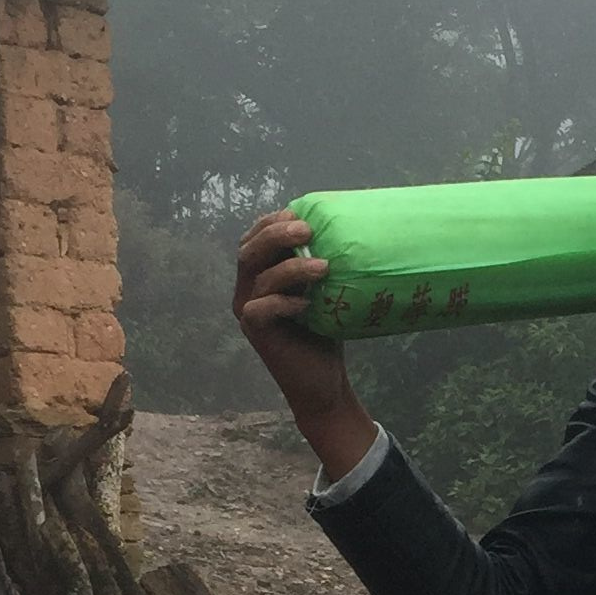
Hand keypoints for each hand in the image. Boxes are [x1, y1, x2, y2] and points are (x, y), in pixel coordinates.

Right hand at [234, 209, 376, 473]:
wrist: (323, 381)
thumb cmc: (325, 331)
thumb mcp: (324, 291)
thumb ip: (319, 263)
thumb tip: (348, 227)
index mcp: (259, 275)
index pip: (254, 238)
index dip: (271, 222)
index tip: (299, 212)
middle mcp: (247, 290)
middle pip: (248, 251)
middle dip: (275, 235)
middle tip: (307, 229)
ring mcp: (248, 311)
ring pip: (258, 277)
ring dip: (290, 268)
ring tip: (324, 266)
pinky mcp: (255, 332)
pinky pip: (261, 309)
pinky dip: (284, 302)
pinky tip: (308, 303)